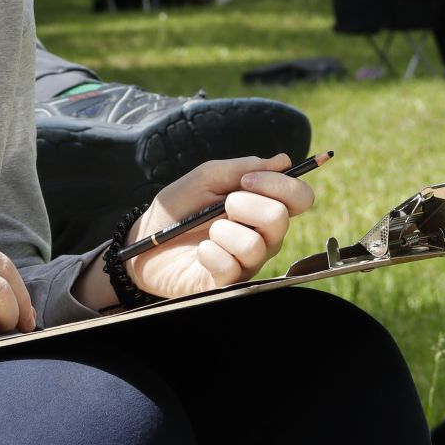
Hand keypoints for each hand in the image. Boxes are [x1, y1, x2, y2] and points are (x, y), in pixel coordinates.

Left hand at [124, 154, 314, 298]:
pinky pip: (231, 267)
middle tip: (223, 205)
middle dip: (246, 204)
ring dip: (223, 230)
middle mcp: (263, 236)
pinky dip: (210, 253)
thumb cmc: (178, 208)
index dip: (281, 185)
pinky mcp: (228, 284)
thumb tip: (284, 160)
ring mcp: (248, 262)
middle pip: (281, 219)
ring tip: (207, 232)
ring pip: (255, 245)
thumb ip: (241, 168)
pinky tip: (200, 252)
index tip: (246, 180)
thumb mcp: (206, 178)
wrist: (145, 240)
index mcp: (263, 207)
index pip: (300, 197)